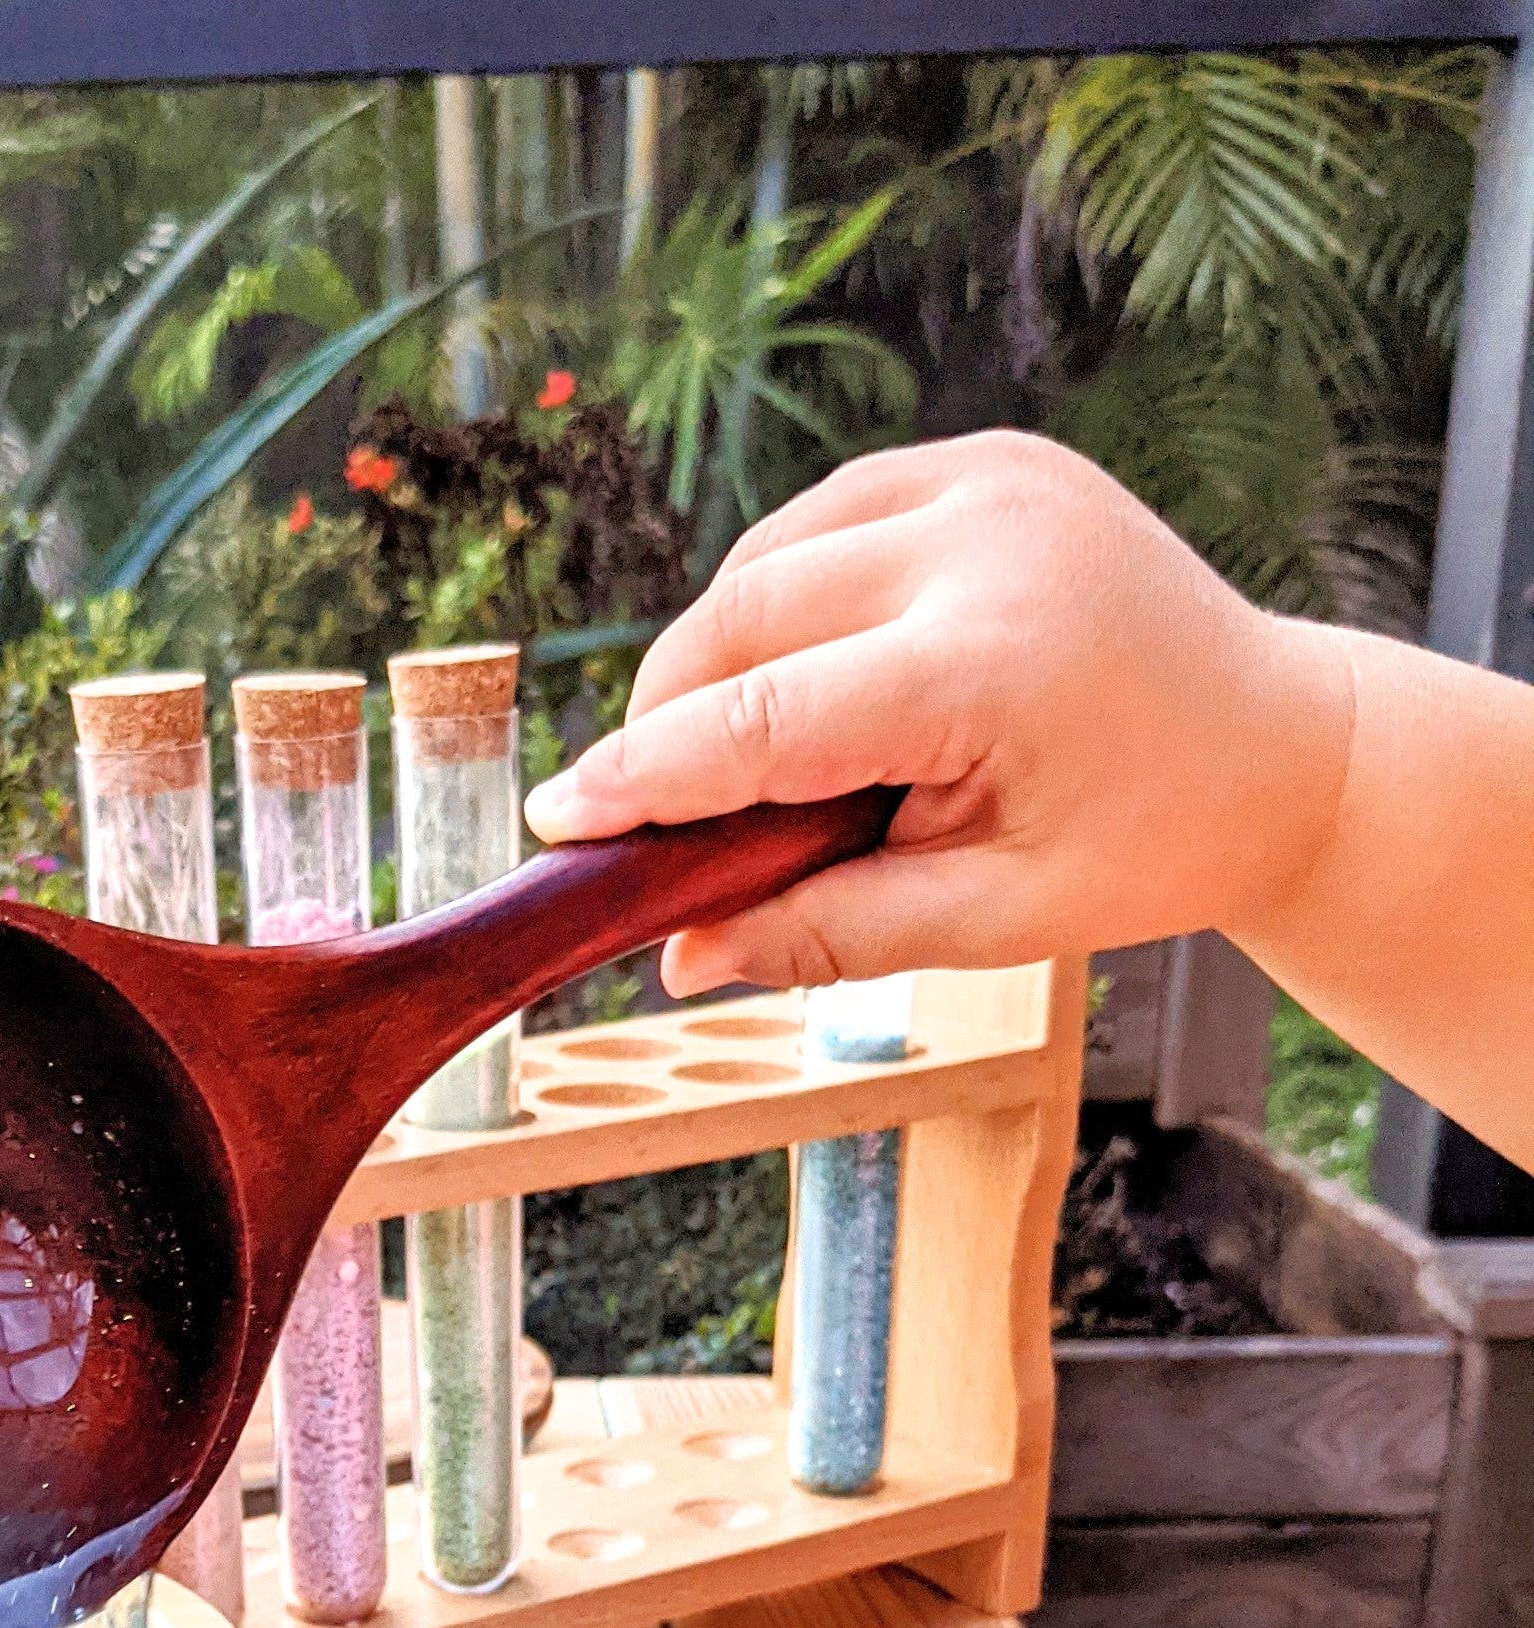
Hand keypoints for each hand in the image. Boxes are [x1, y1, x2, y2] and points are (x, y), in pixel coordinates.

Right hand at [524, 432, 1358, 997]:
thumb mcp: (993, 921)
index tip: (557, 821)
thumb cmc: (1148, 843)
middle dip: (668, 722)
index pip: (761, 718)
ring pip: (764, 563)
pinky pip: (817, 521)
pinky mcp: (985, 458)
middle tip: (642, 817)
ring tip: (737, 759)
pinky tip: (795, 675)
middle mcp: (987, 540)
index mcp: (995, 662)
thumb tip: (681, 957)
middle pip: (741, 621)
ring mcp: (989, 479)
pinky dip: (776, 599)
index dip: (643, 778)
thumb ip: (828, 931)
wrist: (1283, 744)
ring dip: (716, 659)